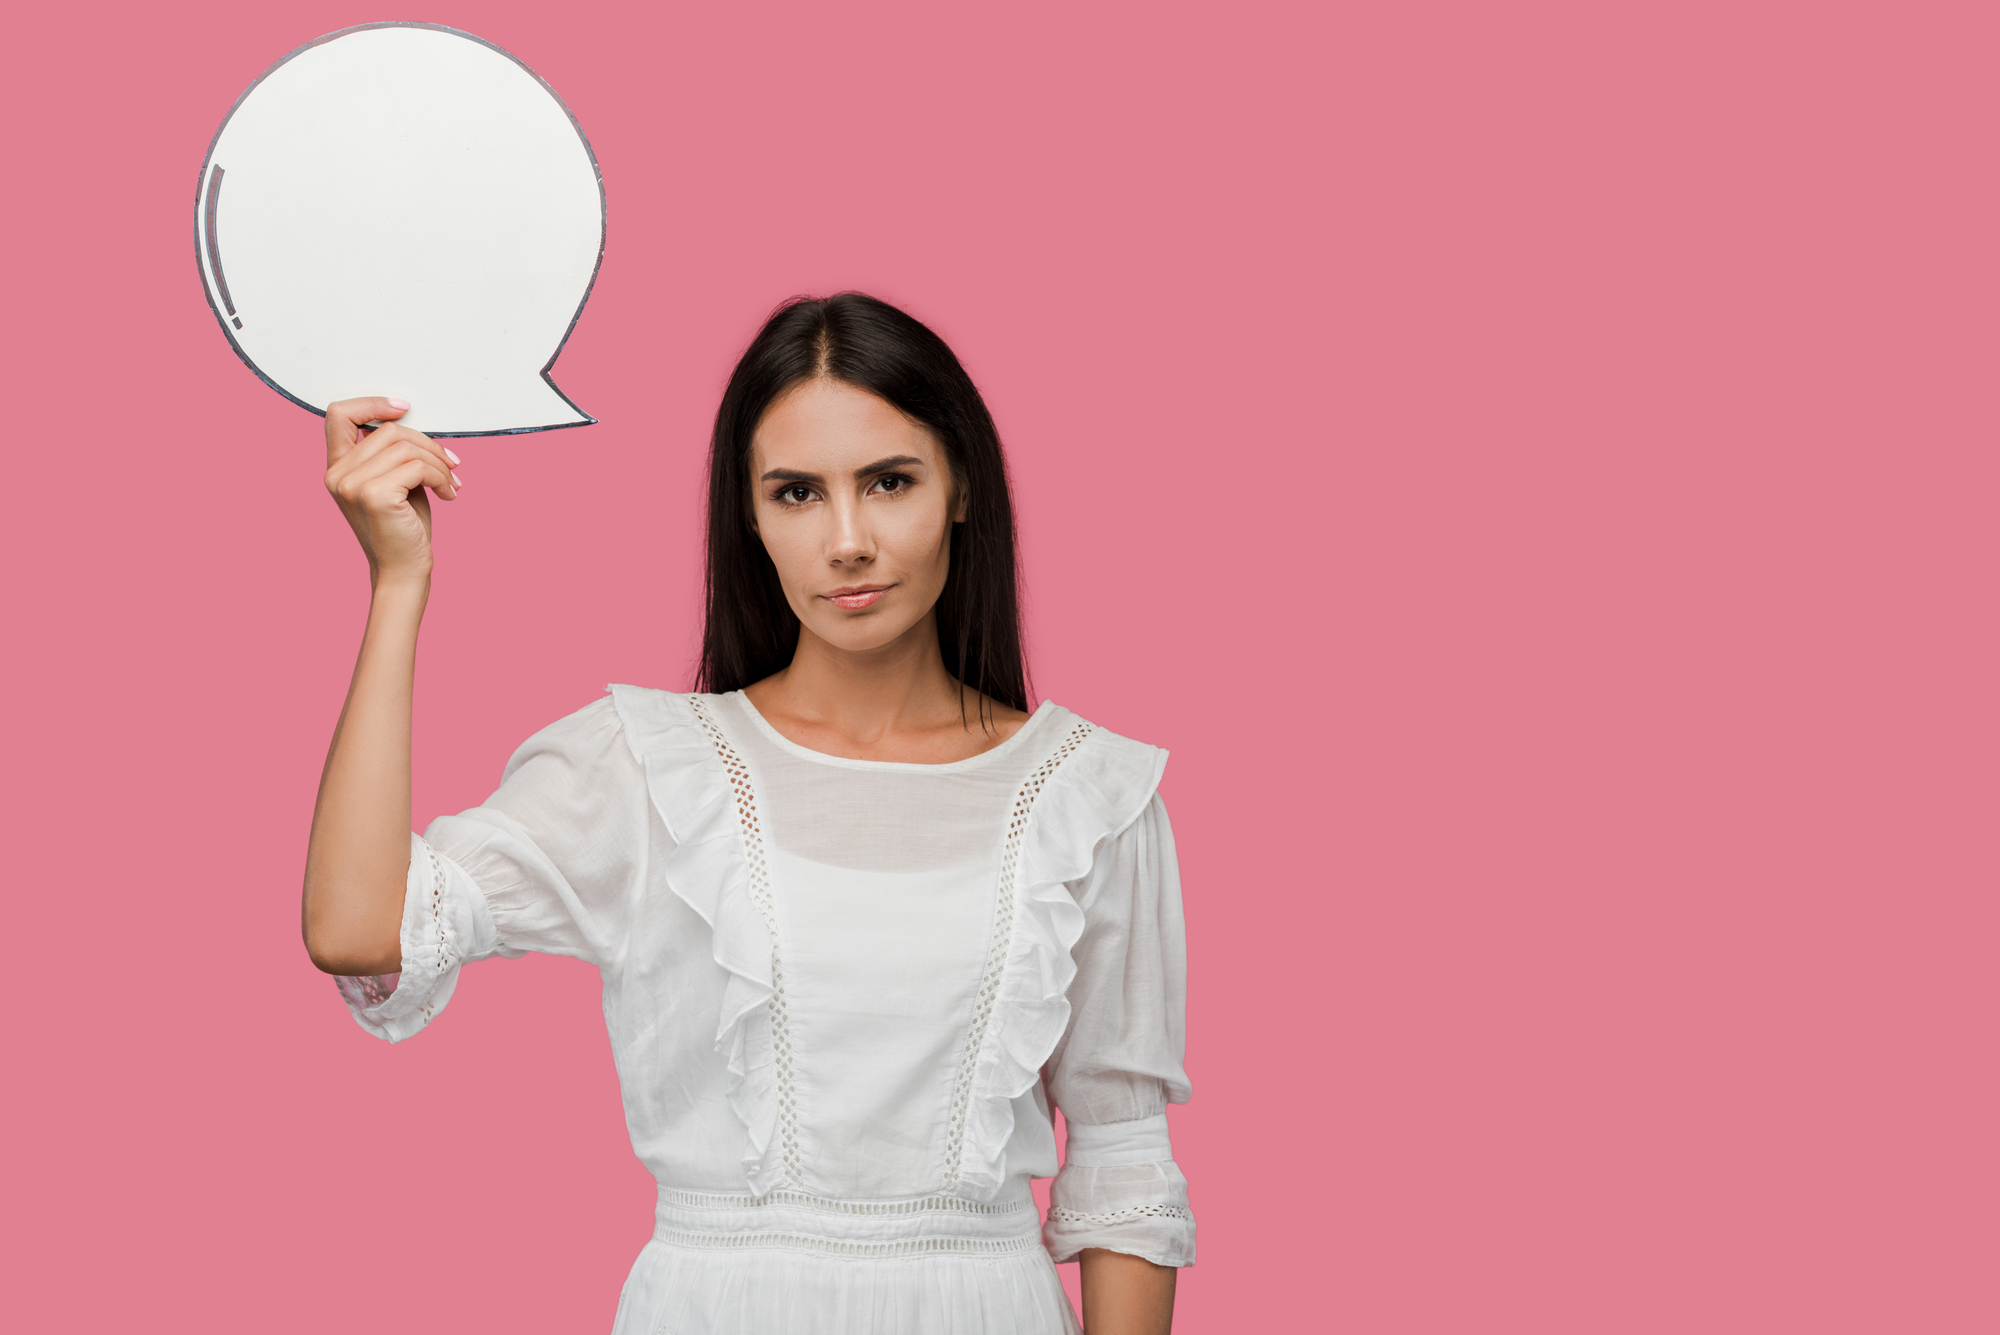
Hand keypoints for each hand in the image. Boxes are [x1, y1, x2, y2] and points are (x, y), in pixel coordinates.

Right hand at [323, 397, 460, 584]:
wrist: (404, 570)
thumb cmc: (403, 528)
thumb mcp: (395, 481)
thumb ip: (393, 453)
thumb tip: (413, 422)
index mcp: (337, 468)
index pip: (338, 415)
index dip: (372, 404)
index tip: (405, 408)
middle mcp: (337, 474)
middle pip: (388, 431)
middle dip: (428, 444)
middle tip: (451, 464)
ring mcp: (352, 485)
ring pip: (406, 447)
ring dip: (439, 463)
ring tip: (451, 483)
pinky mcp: (374, 495)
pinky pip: (418, 467)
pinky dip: (441, 478)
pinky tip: (448, 495)